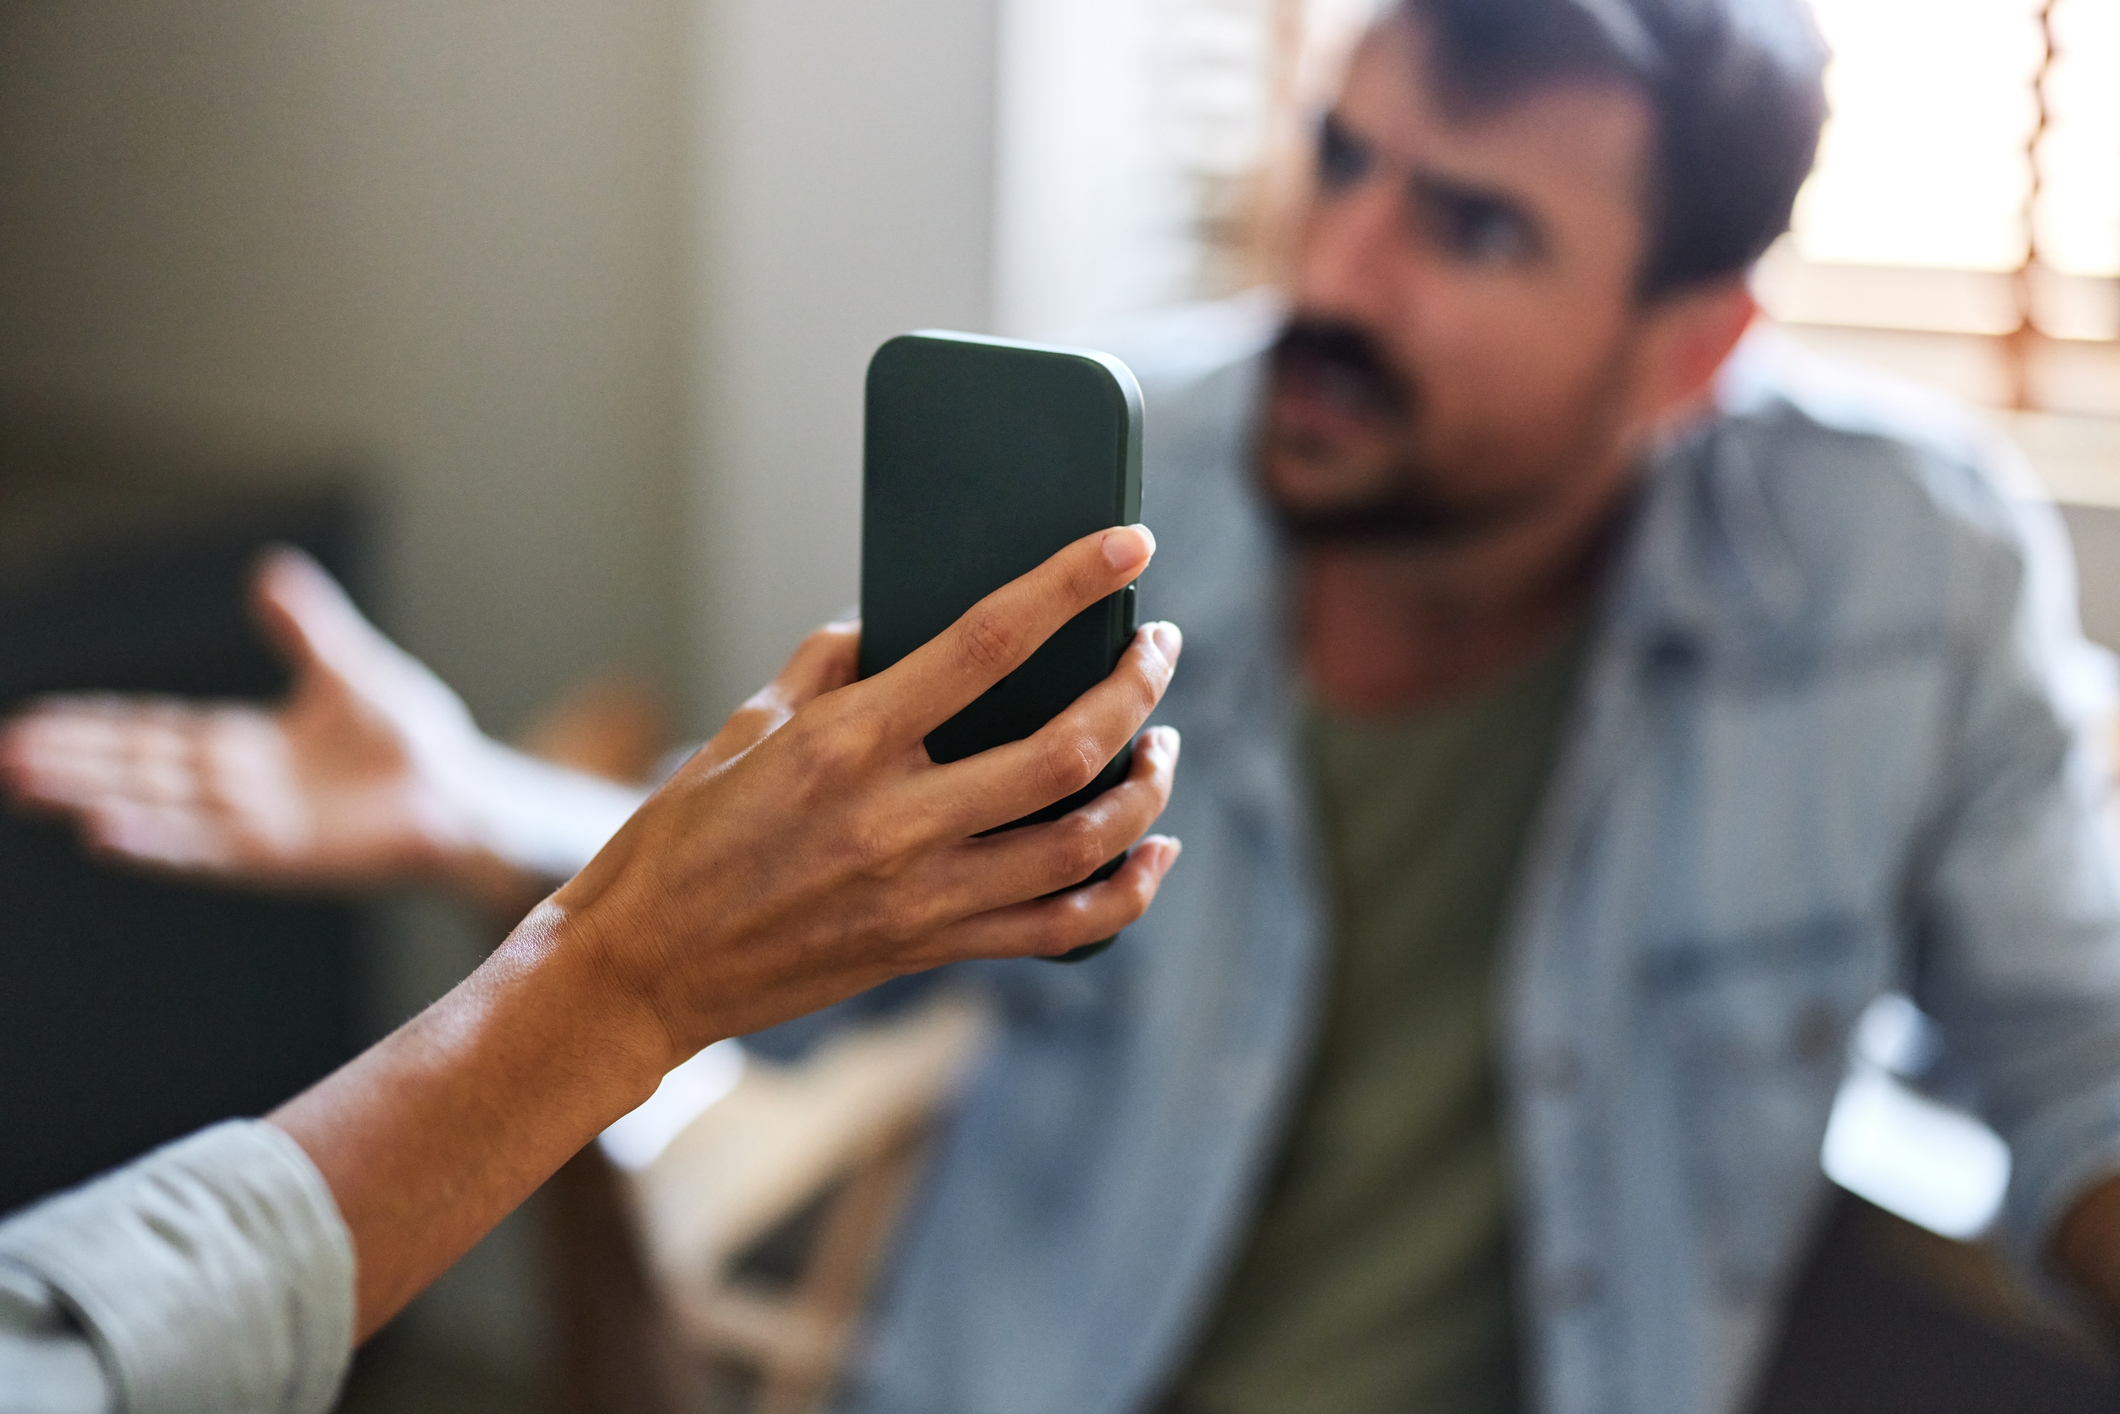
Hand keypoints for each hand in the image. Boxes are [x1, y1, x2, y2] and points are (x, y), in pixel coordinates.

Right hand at [0, 547, 638, 899]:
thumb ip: (306, 628)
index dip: (93, 726)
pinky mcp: (279, 855)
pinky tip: (100, 833)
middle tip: (4, 754)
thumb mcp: (351, 670)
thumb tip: (269, 568)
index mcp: (245, 746)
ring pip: (156, 806)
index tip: (29, 720)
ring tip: (27, 786)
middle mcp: (236, 788)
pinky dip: (154, 840)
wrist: (465, 798)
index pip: (152, 732)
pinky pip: (205, 849)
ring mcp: (253, 825)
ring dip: (93, 794)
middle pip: (138, 768)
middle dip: (73, 759)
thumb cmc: (414, 742)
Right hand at [552, 521, 1185, 1054]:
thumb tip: (889, 623)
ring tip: (1162, 744)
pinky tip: (1153, 853)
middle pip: (1066, 748)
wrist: (643, 968)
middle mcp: (896, 819)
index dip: (1071, 584)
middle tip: (1160, 648)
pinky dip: (1126, 892)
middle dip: (1137, 687)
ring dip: (1146, 787)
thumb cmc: (681, 839)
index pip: (988, 642)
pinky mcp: (932, 949)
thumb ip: (829, 667)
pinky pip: (1061, 929)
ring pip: (1082, 842)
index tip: (1129, 544)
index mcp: (847, 743)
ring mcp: (922, 894)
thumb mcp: (745, 727)